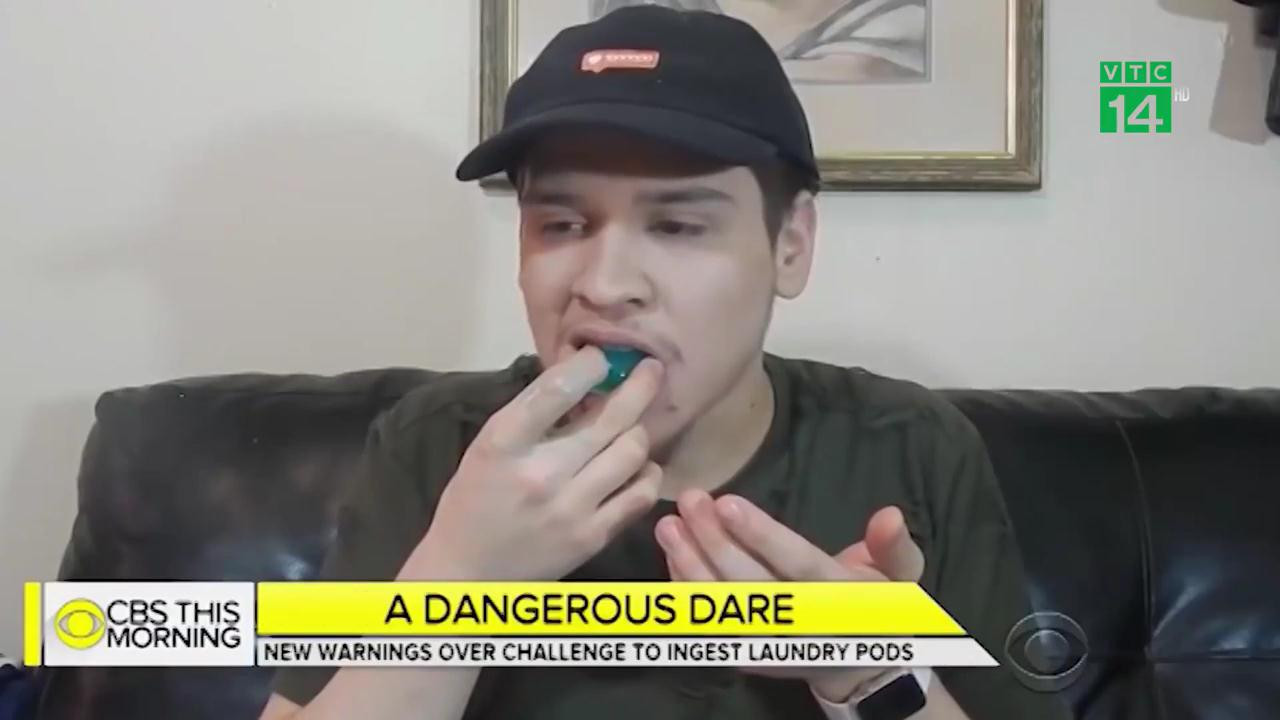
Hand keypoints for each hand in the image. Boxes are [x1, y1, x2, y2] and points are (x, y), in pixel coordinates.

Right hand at [402, 347, 664, 580]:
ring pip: (633, 451)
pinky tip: (637, 466)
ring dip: (638, 431)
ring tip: (631, 427)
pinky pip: (641, 493)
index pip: (557, 390)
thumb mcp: (488, 447)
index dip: (590, 365)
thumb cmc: (475, 500)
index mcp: (504, 444)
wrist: (469, 572)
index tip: (602, 357)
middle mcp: (541, 474)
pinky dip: (646, 472)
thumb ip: (532, 414)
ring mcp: (571, 508)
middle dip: (639, 386)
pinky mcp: (593, 537)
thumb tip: (584, 375)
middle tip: (652, 370)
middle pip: (610, 418)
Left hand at [655, 492, 924, 700]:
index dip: (761, 536)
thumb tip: (890, 514)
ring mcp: (767, 645)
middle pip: (749, 584)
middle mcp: (800, 625)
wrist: (857, 667)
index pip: (796, 564)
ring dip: (689, 566)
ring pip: (721, 607)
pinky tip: (670, 555)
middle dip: (714, 541)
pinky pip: (707, 626)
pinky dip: (685, 592)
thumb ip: (893, 546)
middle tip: (689, 500)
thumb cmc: (874, 605)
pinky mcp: (743, 655)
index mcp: (839, 599)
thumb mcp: (899, 575)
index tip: (726, 502)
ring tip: (668, 525)